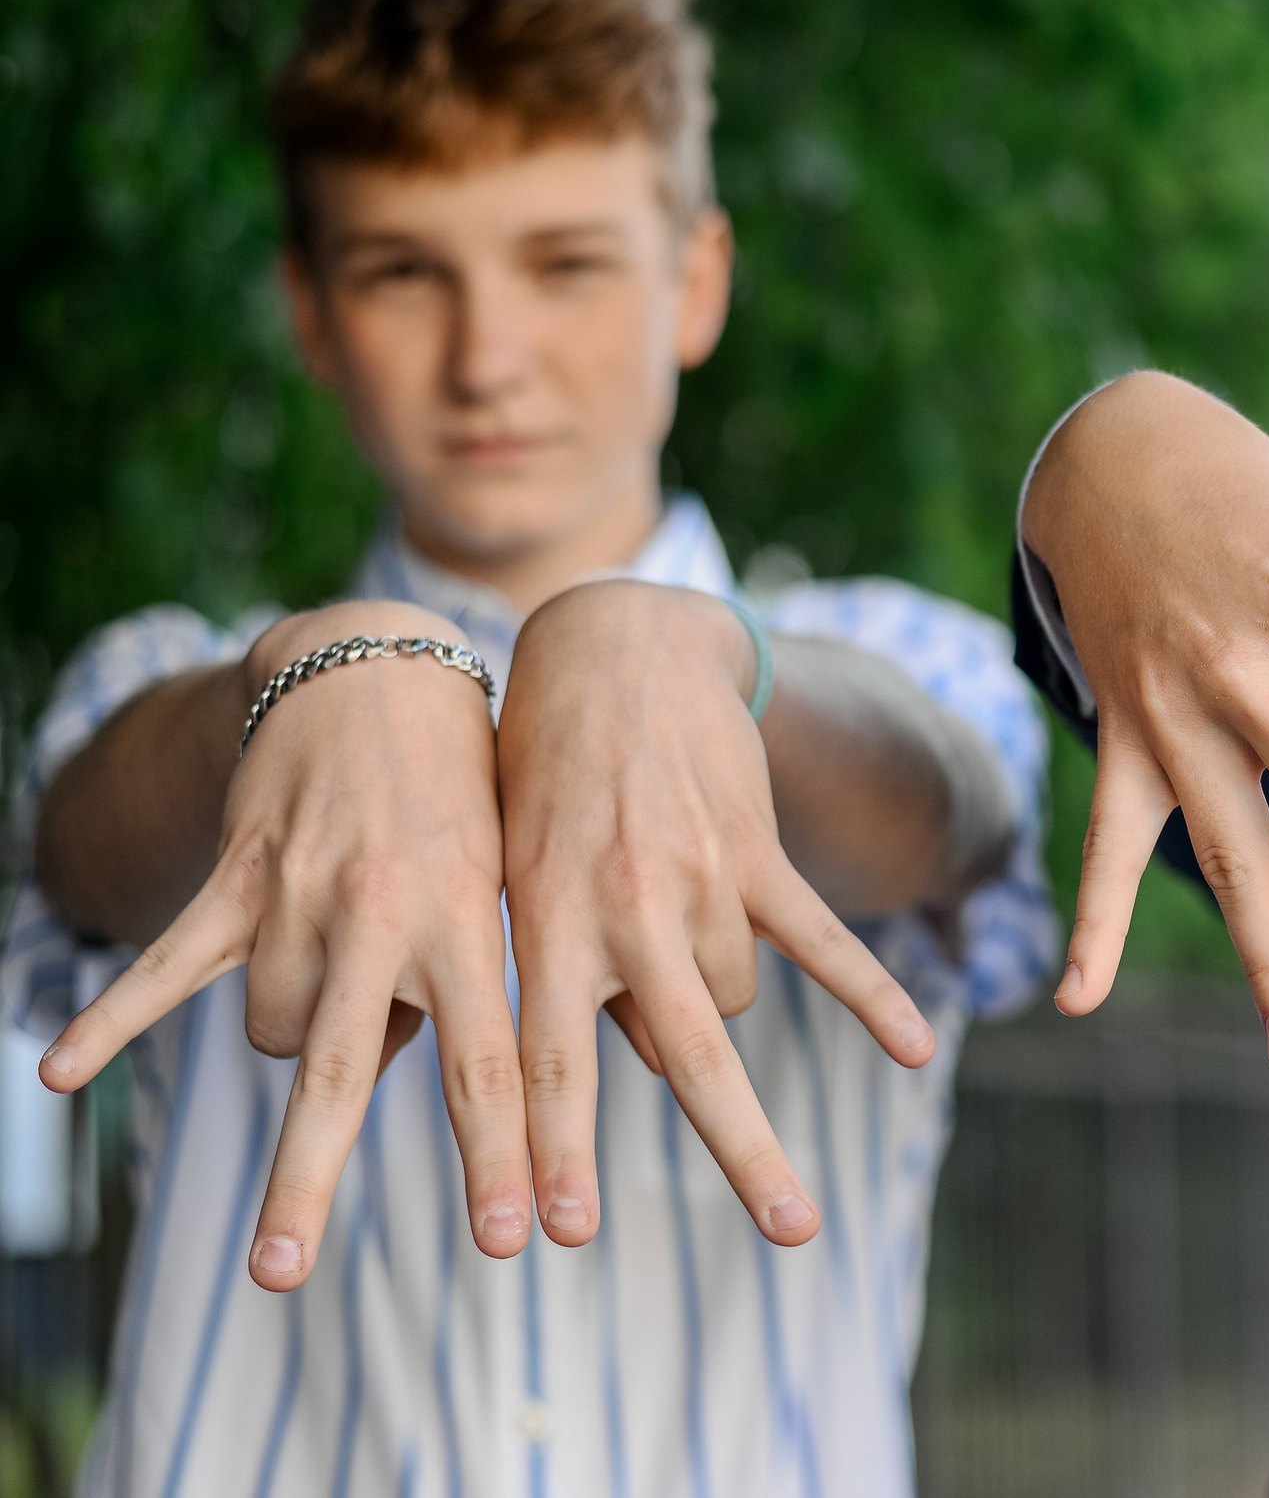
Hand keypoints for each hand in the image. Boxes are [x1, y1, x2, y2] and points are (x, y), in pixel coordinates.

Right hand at [39, 600, 524, 1290]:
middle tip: (280, 1276)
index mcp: (467, 928)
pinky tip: (57, 1076)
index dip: (506, 1158)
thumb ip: (469, 986)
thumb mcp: (499, 885)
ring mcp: (301, 897)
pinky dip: (111, 1018)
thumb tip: (412, 1080)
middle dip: (309, 1178)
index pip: (493, 1066)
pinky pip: (169, 963)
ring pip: (274, 1034)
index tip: (527, 1239)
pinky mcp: (239, 877)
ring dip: (299, 1039)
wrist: (384, 674)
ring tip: (342, 973)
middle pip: (344, 1074)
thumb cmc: (464, 798)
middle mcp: (383, 917)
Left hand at [498, 580, 933, 1251]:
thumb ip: (568, 973)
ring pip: (734, 1003)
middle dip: (734, 1153)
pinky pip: (823, 939)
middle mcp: (622, 910)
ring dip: (712, 1000)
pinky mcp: (758, 851)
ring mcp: (700, 879)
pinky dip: (873, 997)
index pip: (543, 1061)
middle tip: (788, 1235)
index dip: (547, 1151)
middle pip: (683, 1060)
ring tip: (670, 927)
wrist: (615, 652)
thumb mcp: (521, 874)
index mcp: (547, 923)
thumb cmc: (544, 776)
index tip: (553, 1234)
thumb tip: (648, 1062)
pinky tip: (918, 1050)